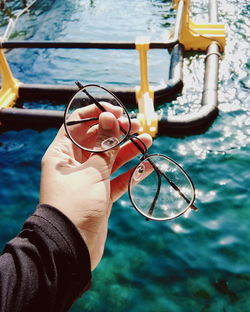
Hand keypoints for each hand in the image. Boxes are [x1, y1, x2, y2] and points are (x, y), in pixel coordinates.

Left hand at [40, 106, 151, 269]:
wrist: (71, 248)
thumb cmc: (76, 205)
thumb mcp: (92, 171)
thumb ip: (104, 145)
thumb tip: (108, 117)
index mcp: (62, 154)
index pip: (77, 124)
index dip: (97, 115)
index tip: (117, 112)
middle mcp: (74, 164)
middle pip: (97, 140)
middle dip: (117, 131)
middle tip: (136, 125)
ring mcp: (89, 180)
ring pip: (110, 159)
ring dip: (128, 149)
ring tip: (147, 140)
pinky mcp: (101, 195)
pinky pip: (118, 179)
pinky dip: (132, 172)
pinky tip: (147, 165)